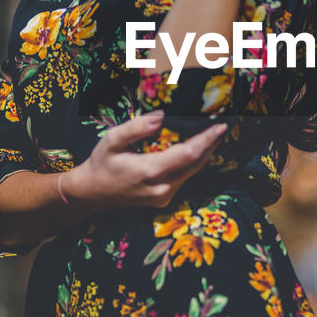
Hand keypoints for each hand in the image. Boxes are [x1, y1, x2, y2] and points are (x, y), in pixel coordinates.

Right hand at [67, 109, 227, 211]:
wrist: (91, 194)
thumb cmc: (101, 163)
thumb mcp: (112, 140)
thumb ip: (136, 128)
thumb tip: (162, 116)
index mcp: (150, 170)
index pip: (188, 153)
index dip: (207, 139)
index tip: (221, 125)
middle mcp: (162, 187)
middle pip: (197, 164)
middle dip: (212, 144)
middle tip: (224, 125)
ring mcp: (164, 196)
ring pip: (193, 172)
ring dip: (205, 153)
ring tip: (215, 134)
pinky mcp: (164, 199)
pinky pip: (185, 178)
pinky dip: (194, 163)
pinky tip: (198, 149)